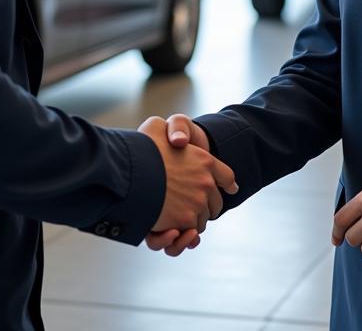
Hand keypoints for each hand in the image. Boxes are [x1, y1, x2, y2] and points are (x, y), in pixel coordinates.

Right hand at [138, 116, 236, 245]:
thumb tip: (178, 140)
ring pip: (202, 220)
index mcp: (204, 160)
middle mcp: (206, 182)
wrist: (130, 169)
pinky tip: (174, 229)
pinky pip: (189, 234)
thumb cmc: (141, 147)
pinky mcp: (184, 221)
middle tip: (192, 206)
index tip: (231, 188)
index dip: (227, 183)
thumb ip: (171, 129)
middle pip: (216, 203)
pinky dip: (183, 235)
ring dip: (193, 221)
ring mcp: (197, 202)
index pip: (226, 176)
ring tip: (178, 217)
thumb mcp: (157, 127)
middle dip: (207, 206)